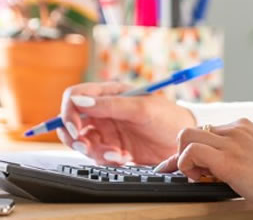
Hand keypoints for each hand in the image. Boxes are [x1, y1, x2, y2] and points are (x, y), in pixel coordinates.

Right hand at [57, 82, 196, 166]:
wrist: (184, 143)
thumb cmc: (167, 117)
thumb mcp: (141, 108)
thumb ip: (110, 105)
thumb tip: (79, 102)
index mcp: (108, 93)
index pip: (74, 96)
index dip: (68, 112)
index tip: (75, 129)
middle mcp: (104, 111)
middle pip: (71, 121)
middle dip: (74, 136)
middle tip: (87, 146)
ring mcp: (107, 130)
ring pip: (81, 141)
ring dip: (93, 150)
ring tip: (115, 154)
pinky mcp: (112, 148)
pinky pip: (96, 155)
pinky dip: (105, 159)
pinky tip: (123, 157)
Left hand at [154, 118, 252, 219]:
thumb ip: (236, 155)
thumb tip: (210, 166)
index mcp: (245, 127)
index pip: (206, 130)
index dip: (195, 149)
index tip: (190, 166)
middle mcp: (237, 129)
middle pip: (192, 131)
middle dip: (184, 153)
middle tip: (194, 174)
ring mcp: (233, 143)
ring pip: (186, 137)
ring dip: (183, 159)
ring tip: (198, 178)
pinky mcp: (229, 161)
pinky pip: (190, 153)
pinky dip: (186, 166)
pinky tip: (198, 179)